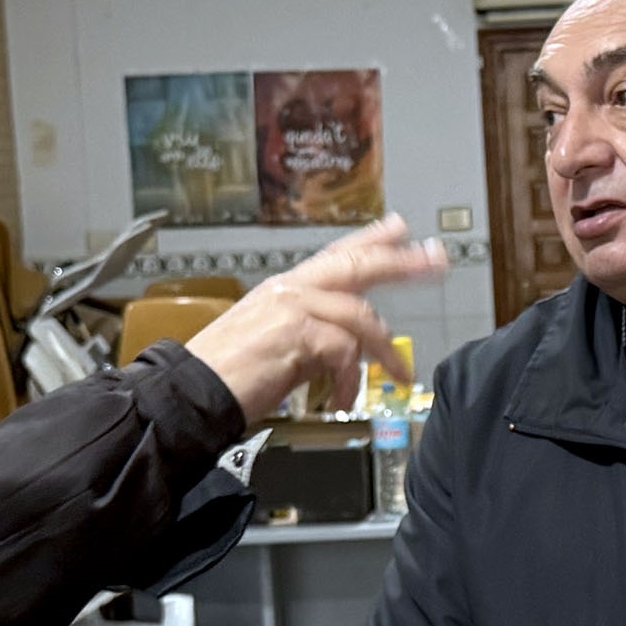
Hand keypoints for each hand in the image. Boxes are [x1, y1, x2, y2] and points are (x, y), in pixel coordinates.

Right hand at [182, 217, 448, 421]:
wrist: (191, 393)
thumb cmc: (227, 376)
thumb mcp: (275, 345)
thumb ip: (310, 336)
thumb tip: (344, 348)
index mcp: (285, 288)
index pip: (335, 254)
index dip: (370, 239)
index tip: (399, 228)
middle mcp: (290, 289)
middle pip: (356, 265)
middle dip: (401, 262)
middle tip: (435, 260)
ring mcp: (292, 308)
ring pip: (359, 314)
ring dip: (384, 350)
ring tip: (398, 374)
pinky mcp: (295, 334)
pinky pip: (344, 351)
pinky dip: (350, 378)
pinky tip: (344, 398)